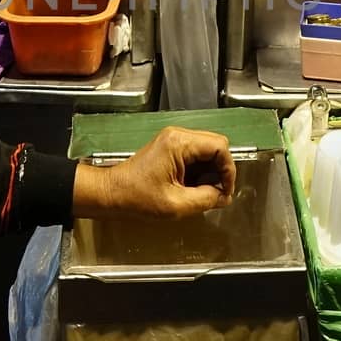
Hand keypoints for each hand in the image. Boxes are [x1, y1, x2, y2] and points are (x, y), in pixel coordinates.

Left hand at [72, 128, 236, 219]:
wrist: (112, 193)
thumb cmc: (138, 198)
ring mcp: (174, 140)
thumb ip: (206, 199)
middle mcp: (178, 135)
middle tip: (218, 193)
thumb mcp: (176, 204)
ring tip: (206, 193)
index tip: (225, 191)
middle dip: (221, 170)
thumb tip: (224, 197)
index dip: (228, 170)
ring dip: (211, 171)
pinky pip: (196, 155)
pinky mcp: (170, 147)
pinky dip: (201, 171)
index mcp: (179, 143)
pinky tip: (195, 187)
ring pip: (207, 150)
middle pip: (216, 145)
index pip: (220, 147)